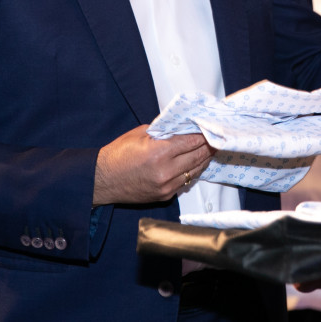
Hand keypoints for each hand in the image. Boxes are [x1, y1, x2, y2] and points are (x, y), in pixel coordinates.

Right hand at [93, 125, 212, 205]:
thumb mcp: (141, 133)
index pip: (192, 142)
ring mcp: (166, 186)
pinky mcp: (165, 196)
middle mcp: (165, 171)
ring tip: (210, 149)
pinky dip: (193, 171)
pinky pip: (185, 182)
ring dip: (204, 159)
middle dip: (208, 146)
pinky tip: (196, 163)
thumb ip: (164, 130)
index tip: (210, 128)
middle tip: (217, 138)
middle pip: (198, 156)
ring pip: (195, 171)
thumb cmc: (119, 154)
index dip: (203, 134)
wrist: (103, 180)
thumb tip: (183, 126)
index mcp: (159, 152)